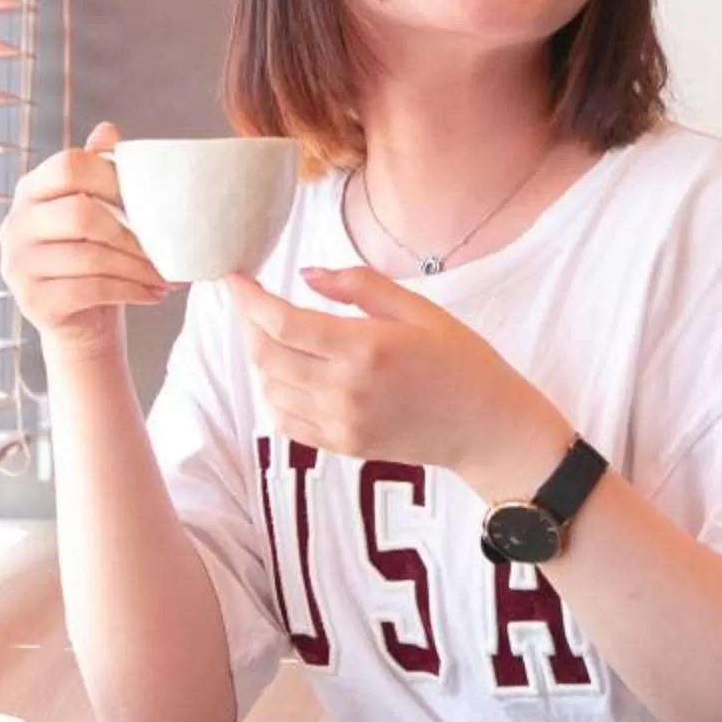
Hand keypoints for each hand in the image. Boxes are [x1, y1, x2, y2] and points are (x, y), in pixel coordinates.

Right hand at [0, 123, 166, 356]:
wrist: (81, 320)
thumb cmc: (95, 255)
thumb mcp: (99, 211)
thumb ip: (100, 172)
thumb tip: (107, 130)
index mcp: (32, 190)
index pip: (69, 166)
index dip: (114, 177)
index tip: (150, 200)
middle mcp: (16, 224)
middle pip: (80, 213)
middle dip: (132, 232)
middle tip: (166, 246)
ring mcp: (18, 264)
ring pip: (90, 257)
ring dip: (139, 267)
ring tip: (168, 274)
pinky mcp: (32, 301)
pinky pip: (90, 290)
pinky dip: (131, 291)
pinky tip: (154, 293)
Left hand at [230, 267, 572, 497]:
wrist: (487, 428)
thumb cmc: (461, 361)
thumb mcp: (418, 309)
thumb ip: (358, 286)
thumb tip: (306, 275)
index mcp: (365, 347)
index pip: (282, 322)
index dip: (248, 298)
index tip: (234, 278)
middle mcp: (345, 389)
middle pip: (266, 356)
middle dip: (249, 324)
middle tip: (254, 303)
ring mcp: (341, 423)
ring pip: (270, 390)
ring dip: (261, 359)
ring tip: (274, 336)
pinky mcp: (343, 446)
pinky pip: (286, 422)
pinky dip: (275, 395)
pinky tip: (289, 375)